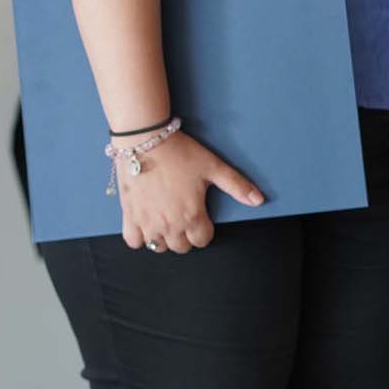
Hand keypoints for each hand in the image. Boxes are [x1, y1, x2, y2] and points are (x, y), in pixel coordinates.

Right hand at [117, 131, 263, 251]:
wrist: (145, 140)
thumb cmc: (180, 152)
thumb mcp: (213, 167)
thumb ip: (237, 186)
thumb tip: (259, 200)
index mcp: (192, 216)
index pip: (203, 241)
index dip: (205, 230)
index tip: (201, 217)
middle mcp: (170, 225)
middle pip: (182, 247)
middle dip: (186, 236)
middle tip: (185, 216)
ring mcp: (147, 223)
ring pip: (159, 247)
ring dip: (164, 238)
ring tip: (167, 220)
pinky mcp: (129, 216)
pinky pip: (134, 241)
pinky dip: (140, 237)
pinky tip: (146, 223)